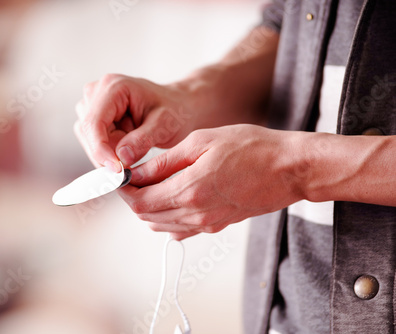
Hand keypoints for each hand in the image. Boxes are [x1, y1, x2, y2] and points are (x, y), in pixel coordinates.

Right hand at [74, 74, 195, 171]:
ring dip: (110, 152)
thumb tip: (121, 158)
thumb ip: (142, 140)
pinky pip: (93, 143)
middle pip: (88, 133)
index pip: (94, 123)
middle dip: (108, 153)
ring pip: (89, 140)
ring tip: (136, 144)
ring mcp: (92, 104)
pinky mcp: (94, 117)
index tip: (117, 170)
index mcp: (114, 87)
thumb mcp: (165, 125)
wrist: (178, 107)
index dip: (101, 149)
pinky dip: (110, 151)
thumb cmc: (175, 110)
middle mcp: (97, 92)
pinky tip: (129, 146)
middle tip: (134, 160)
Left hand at [118, 124, 302, 239]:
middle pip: (147, 216)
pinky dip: (167, 218)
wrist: (289, 170)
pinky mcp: (216, 226)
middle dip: (133, 198)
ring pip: (161, 226)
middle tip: (133, 178)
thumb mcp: (202, 142)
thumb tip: (138, 173)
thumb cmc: (252, 148)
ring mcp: (207, 224)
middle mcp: (195, 214)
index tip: (120, 177)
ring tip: (151, 184)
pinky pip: (180, 230)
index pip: (140, 201)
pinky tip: (173, 197)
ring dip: (149, 208)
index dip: (124, 190)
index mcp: (189, 190)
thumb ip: (166, 161)